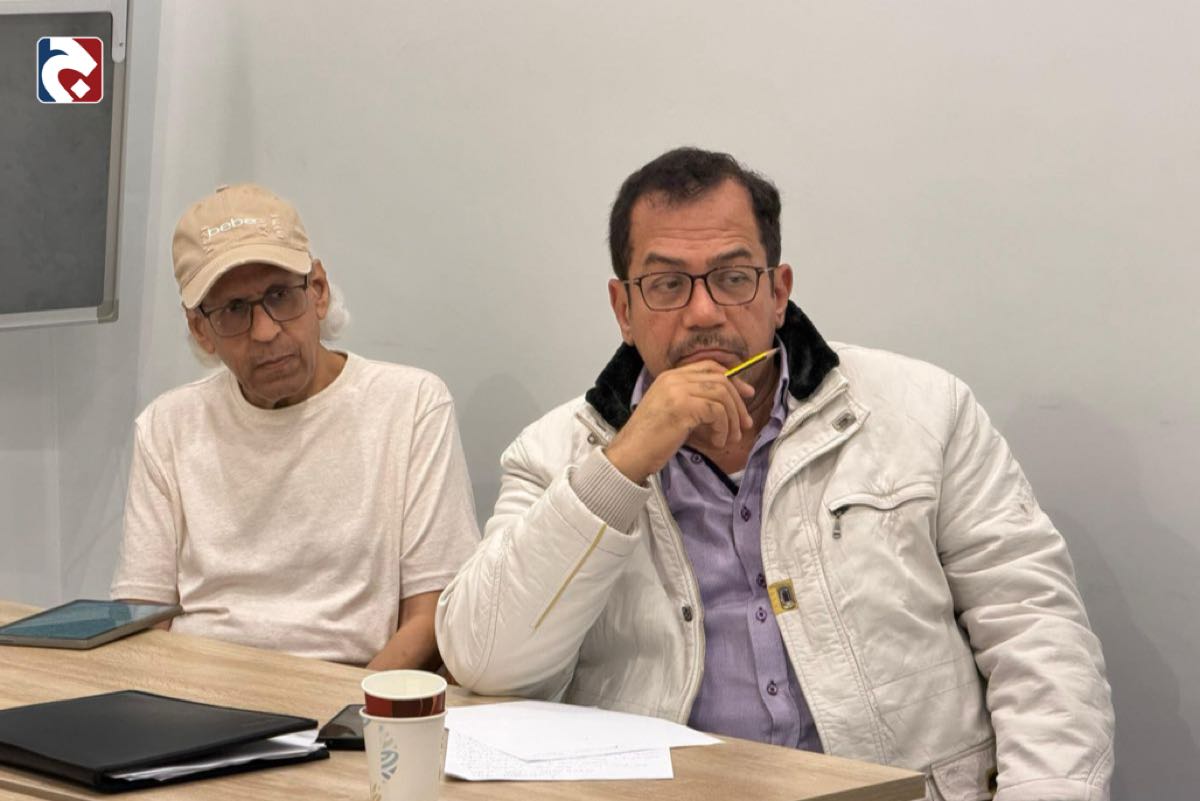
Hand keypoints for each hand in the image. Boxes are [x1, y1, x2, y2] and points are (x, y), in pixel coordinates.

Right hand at [604, 361, 754, 483]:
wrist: (630, 454)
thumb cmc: (651, 440)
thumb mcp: (673, 412)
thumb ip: (694, 401)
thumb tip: (727, 403)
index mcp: (669, 376)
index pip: (710, 367)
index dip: (733, 379)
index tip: (746, 395)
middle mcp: (673, 378)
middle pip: (721, 378)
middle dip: (738, 402)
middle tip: (745, 423)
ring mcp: (677, 390)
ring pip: (722, 394)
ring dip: (733, 418)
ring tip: (730, 437)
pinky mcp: (682, 406)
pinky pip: (717, 411)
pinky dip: (723, 428)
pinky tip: (717, 441)